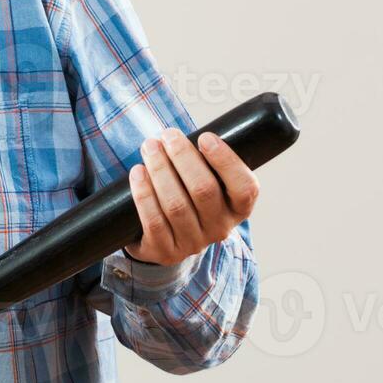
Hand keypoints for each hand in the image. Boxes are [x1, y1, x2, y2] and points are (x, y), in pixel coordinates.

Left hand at [123, 127, 259, 266]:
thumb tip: (185, 131)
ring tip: (150, 148)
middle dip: (182, 157)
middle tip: (167, 136)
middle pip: (203, 190)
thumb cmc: (188, 197)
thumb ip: (206, 161)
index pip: (245, 188)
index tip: (205, 137)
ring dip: (160, 171)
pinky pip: (154, 221)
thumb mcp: (208, 182)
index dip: (226, 161)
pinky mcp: (164, 251)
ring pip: (176, 205)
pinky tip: (137, 173)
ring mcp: (192, 243)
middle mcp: (219, 228)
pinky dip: (144, 194)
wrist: (165, 238)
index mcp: (238, 209)